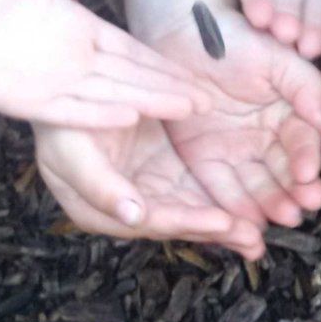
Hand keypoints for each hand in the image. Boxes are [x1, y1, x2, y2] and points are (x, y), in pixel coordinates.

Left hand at [0, 0, 213, 127]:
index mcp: (77, 28)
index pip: (131, 50)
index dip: (162, 63)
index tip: (196, 72)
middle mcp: (71, 60)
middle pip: (130, 79)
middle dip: (168, 89)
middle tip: (206, 102)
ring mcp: (51, 83)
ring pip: (111, 97)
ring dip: (146, 104)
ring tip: (184, 110)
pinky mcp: (27, 101)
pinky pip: (71, 111)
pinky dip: (98, 115)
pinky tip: (129, 117)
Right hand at [34, 117, 266, 257]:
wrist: (66, 81)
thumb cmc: (60, 118)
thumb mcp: (72, 149)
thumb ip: (101, 185)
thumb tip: (135, 217)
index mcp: (95, 210)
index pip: (150, 221)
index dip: (188, 222)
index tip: (223, 222)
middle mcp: (125, 207)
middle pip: (176, 222)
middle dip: (216, 232)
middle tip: (254, 239)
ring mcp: (147, 189)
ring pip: (191, 210)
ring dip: (226, 224)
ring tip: (259, 235)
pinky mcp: (164, 170)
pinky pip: (197, 190)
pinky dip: (223, 201)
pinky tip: (252, 211)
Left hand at [150, 9, 320, 227]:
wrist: (182, 33)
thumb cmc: (236, 41)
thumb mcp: (278, 58)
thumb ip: (306, 88)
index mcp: (287, 116)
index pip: (302, 142)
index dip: (307, 159)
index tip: (309, 174)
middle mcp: (264, 140)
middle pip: (283, 172)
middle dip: (295, 191)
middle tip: (303, 207)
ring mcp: (235, 153)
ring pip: (256, 185)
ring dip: (271, 204)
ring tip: (283, 217)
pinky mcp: (203, 161)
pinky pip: (220, 187)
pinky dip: (234, 206)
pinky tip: (248, 221)